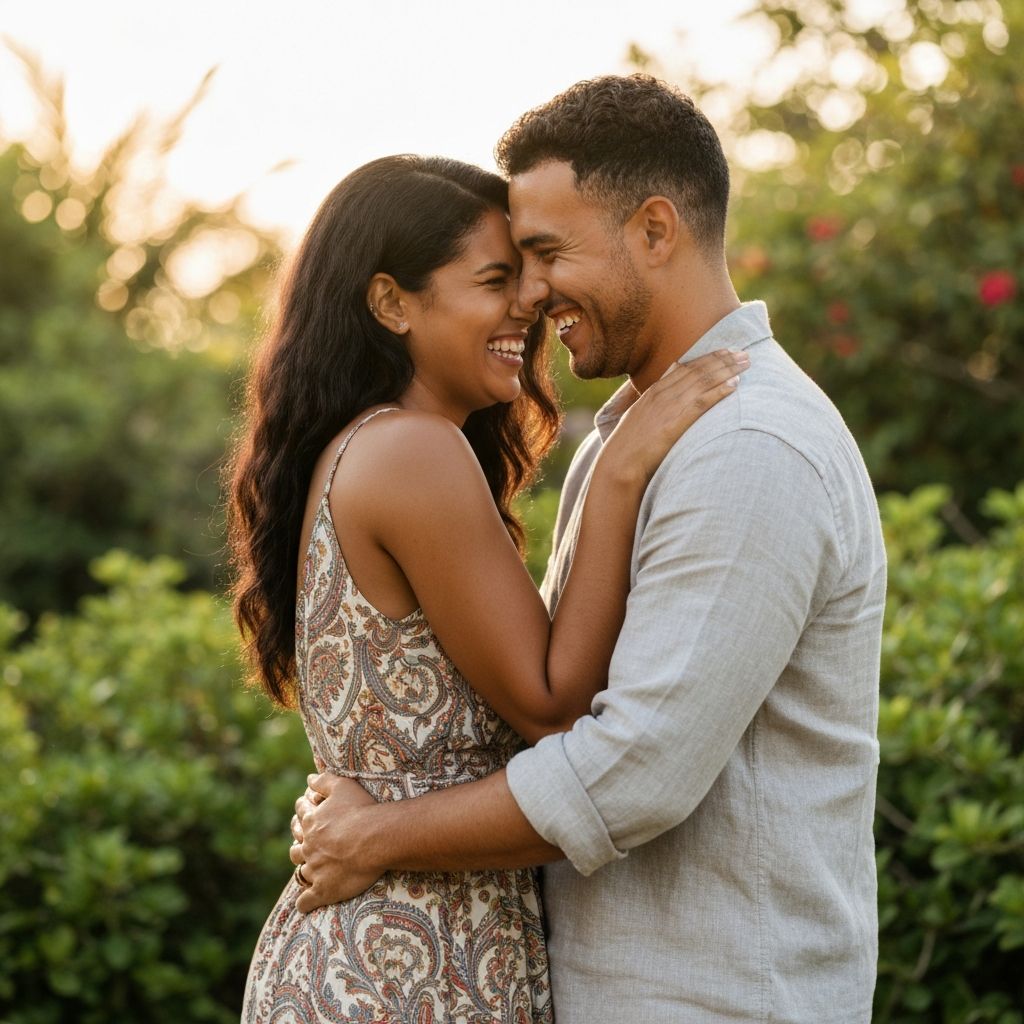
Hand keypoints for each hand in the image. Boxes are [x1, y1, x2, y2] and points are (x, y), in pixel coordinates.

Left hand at [288, 773, 380, 912]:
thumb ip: (323, 780)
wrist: (375, 839)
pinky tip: (303, 904)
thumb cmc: (362, 810)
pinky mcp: (323, 890)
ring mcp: (315, 869)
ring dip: (302, 868)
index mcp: (312, 822)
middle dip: (300, 842)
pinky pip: (307, 901)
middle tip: (306, 842)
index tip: (307, 813)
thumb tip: (309, 778)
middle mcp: (309, 846)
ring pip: (300, 871)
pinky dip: (304, 903)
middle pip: (297, 845)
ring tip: (307, 868)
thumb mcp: (342, 785)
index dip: (304, 812)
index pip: (301, 814)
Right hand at [603, 348, 748, 484]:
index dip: (707, 358)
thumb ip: (654, 400)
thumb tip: (667, 388)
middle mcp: (662, 394)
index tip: (725, 351)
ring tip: (746, 363)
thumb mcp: (638, 416)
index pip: (685, 368)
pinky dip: (719, 391)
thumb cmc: (628, 446)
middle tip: (744, 353)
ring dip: (727, 370)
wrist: (619, 463)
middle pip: (698, 371)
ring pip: (703, 381)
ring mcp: (669, 407)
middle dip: (723, 360)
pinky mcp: (675, 422)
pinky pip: (702, 401)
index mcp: (653, 392)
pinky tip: (735, 384)